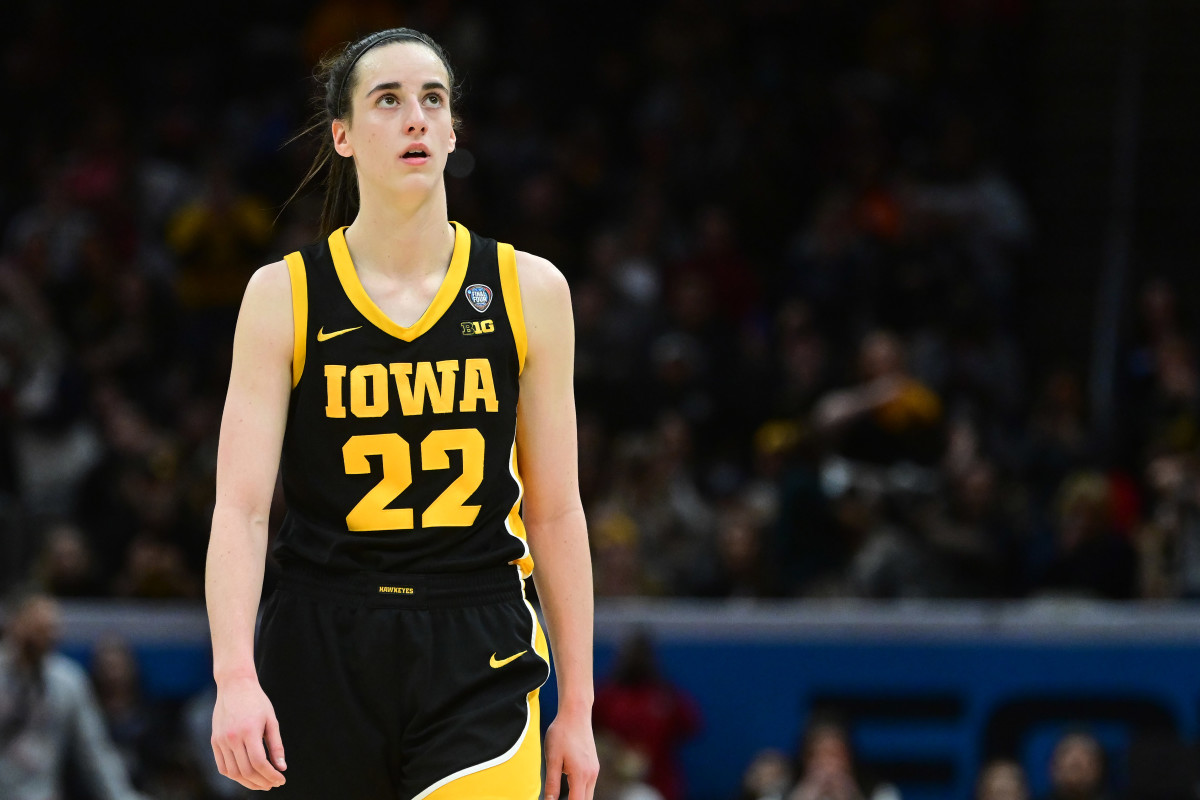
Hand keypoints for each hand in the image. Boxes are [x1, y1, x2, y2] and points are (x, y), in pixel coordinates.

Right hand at [211, 675, 285, 790]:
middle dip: (261, 782)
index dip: (270, 775)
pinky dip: (234, 775)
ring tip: (261, 783)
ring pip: (233, 772)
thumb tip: (282, 767)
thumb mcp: (271, 720)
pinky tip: (246, 776)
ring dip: (248, 782)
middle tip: (273, 784)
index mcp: (249, 731)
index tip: (281, 780)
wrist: (234, 685)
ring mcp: (221, 740)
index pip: (259, 762)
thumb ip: (276, 745)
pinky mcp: (214, 741)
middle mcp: (232, 737)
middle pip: (246, 770)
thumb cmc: (257, 701)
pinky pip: (222, 766)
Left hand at [543, 707, 598, 799]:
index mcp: (581, 775)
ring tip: (565, 797)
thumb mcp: (552, 759)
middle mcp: (591, 774)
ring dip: (577, 798)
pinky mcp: (594, 764)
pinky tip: (570, 788)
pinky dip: (580, 791)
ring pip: (588, 794)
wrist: (576, 713)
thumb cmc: (561, 733)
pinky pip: (589, 785)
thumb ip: (552, 783)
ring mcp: (594, 769)